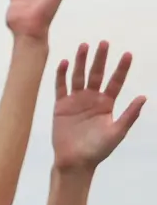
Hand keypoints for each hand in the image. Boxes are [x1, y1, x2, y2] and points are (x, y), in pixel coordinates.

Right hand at [51, 42, 143, 171]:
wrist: (74, 162)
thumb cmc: (97, 150)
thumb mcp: (117, 132)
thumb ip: (130, 115)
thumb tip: (144, 97)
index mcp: (107, 104)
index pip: (116, 81)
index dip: (121, 68)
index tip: (127, 54)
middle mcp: (92, 99)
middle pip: (97, 74)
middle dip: (100, 59)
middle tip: (104, 43)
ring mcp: (76, 101)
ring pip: (79, 77)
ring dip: (81, 62)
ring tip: (84, 46)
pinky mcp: (61, 106)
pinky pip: (60, 87)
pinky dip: (61, 75)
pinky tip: (63, 63)